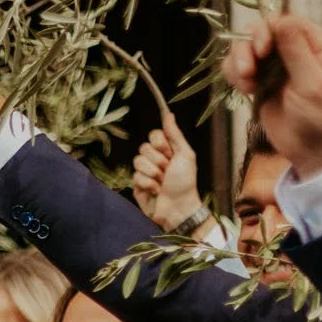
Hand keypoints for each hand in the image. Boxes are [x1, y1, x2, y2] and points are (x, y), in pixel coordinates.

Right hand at [130, 116, 202, 231]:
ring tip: (162, 183)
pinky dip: (148, 184)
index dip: (160, 143)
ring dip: (153, 174)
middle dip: (158, 161)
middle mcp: (154, 159)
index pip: (154, 134)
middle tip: (168, 171)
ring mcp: (144, 172)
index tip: (170, 153)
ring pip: (138, 162)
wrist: (178, 207)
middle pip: (144, 147)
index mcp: (167, 150)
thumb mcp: (185, 154)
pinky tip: (156, 191)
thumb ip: (175, 134)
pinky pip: (135, 177)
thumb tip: (169, 114)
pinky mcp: (136, 185)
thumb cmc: (185, 182)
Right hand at [222, 12, 321, 176]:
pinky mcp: (260, 83)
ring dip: (238, 62)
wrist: (314, 150)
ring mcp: (275, 67)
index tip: (262, 51)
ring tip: (245, 84)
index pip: (286, 22)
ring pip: (246, 49)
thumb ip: (296, 51)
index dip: (268, 30)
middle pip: (261, 31)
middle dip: (248, 48)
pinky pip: (238, 69)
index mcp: (316, 46)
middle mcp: (294, 51)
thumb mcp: (313, 83)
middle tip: (248, 71)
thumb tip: (281, 20)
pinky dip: (234, 75)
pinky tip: (244, 90)